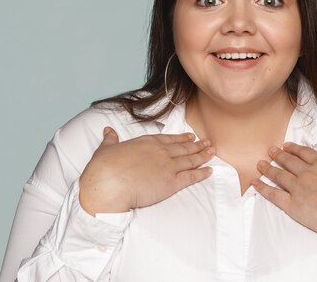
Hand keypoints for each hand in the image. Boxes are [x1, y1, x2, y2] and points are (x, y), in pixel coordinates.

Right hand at [79, 127, 214, 215]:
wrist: (109, 185)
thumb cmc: (104, 168)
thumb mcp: (106, 149)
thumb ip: (110, 139)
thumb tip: (108, 131)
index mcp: (147, 142)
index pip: (169, 139)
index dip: (181, 138)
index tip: (190, 137)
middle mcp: (161, 152)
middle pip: (184, 148)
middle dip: (197, 145)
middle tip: (208, 143)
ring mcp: (168, 167)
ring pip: (190, 160)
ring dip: (203, 156)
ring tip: (212, 152)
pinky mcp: (171, 183)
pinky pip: (191, 177)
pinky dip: (202, 173)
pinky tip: (210, 171)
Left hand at [253, 143, 316, 259]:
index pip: (306, 154)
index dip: (295, 149)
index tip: (288, 146)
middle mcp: (309, 174)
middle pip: (290, 162)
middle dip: (279, 155)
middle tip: (270, 151)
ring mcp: (299, 188)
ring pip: (279, 175)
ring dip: (268, 169)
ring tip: (260, 164)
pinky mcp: (293, 205)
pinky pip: (273, 195)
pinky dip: (262, 188)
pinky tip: (254, 183)